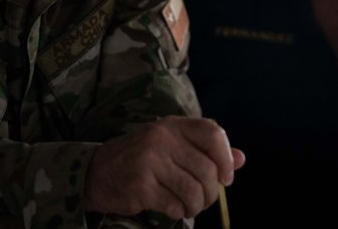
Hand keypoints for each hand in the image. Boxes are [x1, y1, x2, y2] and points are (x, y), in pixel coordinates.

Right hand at [85, 116, 245, 219]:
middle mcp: (161, 138)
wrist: (96, 172)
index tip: (226, 177)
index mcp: (173, 125)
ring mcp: (149, 161)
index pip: (213, 133)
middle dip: (212, 192)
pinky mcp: (140, 186)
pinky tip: (174, 209)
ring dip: (197, 205)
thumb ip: (207, 151)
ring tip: (191, 207)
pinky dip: (180, 212)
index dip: (226, 158)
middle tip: (205, 200)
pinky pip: (174, 204)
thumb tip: (241, 159)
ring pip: (193, 190)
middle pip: (206, 169)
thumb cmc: (141, 159)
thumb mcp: (173, 146)